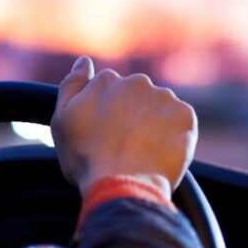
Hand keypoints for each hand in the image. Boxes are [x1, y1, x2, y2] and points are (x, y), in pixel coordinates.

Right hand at [51, 56, 197, 196]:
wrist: (122, 186)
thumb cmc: (86, 159)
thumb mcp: (61, 121)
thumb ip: (71, 85)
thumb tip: (83, 60)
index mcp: (106, 80)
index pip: (108, 90)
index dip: (106, 114)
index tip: (104, 134)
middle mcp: (137, 82)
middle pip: (135, 96)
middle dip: (131, 115)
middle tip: (124, 145)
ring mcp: (163, 98)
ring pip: (159, 108)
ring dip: (154, 123)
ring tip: (142, 152)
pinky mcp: (185, 116)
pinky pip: (180, 122)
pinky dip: (173, 136)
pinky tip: (159, 153)